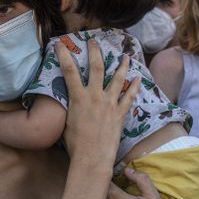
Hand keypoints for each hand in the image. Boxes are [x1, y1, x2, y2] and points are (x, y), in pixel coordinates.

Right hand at [58, 39, 139, 166]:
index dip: (64, 55)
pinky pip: (129, 97)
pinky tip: (138, 79)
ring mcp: (110, 104)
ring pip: (117, 79)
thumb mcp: (67, 121)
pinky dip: (134, 87)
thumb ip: (70, 106)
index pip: (69, 70)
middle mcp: (95, 96)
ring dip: (122, 66)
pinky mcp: (120, 114)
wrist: (92, 157)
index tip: (60, 43)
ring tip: (125, 56)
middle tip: (94, 41)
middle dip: (95, 52)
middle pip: (96, 68)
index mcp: (78, 97)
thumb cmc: (75, 143)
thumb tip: (70, 101)